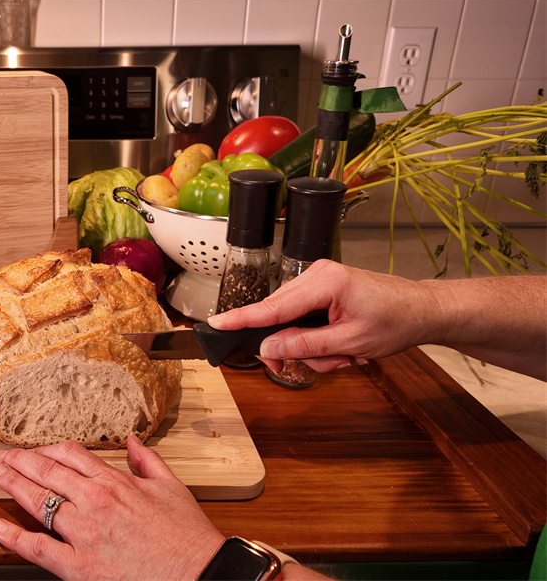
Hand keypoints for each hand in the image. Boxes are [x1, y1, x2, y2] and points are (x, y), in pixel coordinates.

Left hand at [0, 436, 224, 580]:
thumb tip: (132, 441)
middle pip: (46, 473)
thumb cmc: (188, 538)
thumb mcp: (171, 488)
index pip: (70, 455)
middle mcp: (94, 503)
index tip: (35, 451)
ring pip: (37, 502)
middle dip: (19, 462)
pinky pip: (37, 548)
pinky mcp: (78, 566)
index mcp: (115, 482)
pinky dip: (13, 537)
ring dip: (12, 485)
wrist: (198, 575)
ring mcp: (83, 534)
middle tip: (1, 458)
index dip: (46, 451)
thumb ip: (147, 461)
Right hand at [207, 259, 438, 372]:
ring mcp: (318, 281)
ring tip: (345, 354)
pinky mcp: (322, 290)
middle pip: (278, 317)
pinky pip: (303, 320)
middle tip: (307, 364)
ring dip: (313, 348)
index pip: (273, 307)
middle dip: (293, 347)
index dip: (242, 319)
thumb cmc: (397, 320)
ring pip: (290, 323)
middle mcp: (316, 275)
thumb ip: (305, 345)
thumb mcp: (350, 342)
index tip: (216, 325)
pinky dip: (318, 340)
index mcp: (324, 282)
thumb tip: (269, 348)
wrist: (423, 310)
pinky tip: (342, 347)